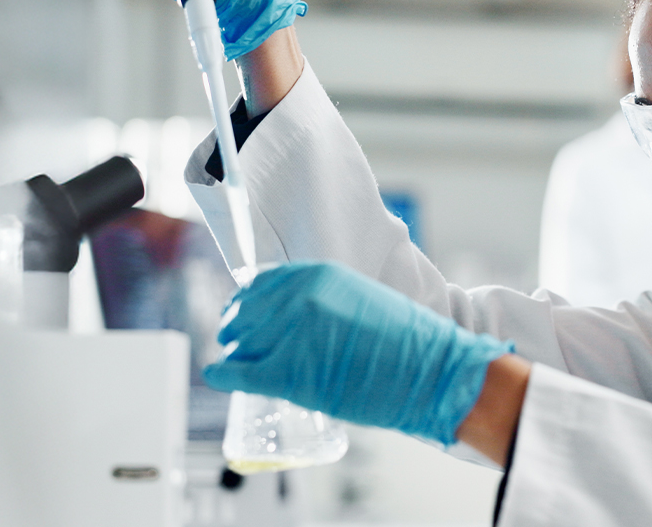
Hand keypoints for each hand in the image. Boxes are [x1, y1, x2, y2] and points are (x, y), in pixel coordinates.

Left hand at [203, 262, 514, 445]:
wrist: (433, 373)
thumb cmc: (409, 345)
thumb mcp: (363, 301)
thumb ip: (327, 301)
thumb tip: (299, 314)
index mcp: (320, 275)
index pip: (262, 283)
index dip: (247, 301)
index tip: (241, 311)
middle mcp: (301, 297)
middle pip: (246, 312)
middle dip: (236, 327)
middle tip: (234, 340)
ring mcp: (294, 334)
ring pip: (241, 342)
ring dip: (234, 351)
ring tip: (234, 361)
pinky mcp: (291, 371)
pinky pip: (241, 371)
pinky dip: (225, 374)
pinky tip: (218, 374)